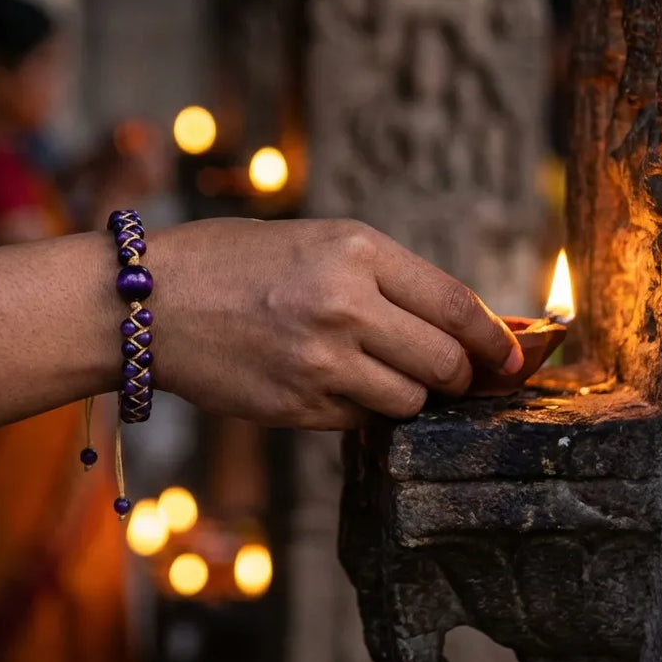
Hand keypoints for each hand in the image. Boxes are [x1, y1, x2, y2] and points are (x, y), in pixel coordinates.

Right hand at [152, 218, 522, 428]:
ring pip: (409, 401)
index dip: (497, 339)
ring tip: (375, 373)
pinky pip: (360, 421)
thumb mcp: (314, 240)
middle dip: (461, 375)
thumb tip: (458, 322)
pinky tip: (330, 384)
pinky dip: (361, 410)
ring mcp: (321, 361)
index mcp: (355, 250)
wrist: (148, 301)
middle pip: (446, 362)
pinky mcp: (296, 406)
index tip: (512, 357)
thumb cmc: (231, 259)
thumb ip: (385, 277)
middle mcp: (346, 304)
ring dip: (408, 395)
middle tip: (453, 374)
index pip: (457, 305)